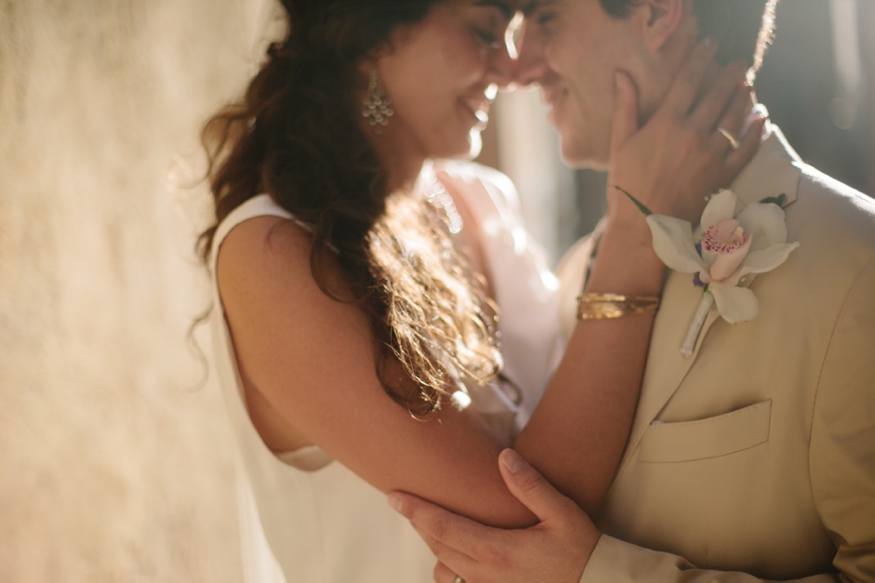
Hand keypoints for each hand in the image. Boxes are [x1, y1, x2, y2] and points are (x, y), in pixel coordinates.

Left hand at [389, 449, 598, 582]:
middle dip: (419, 522)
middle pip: (437, 545)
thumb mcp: (561, 513)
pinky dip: (448, 568)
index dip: (415, 511)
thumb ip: (531, 485)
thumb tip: (504, 457)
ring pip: (444, 568)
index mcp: (496, 550)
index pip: (443, 527)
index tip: (394, 497)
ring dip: (433, 545)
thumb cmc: (581, 550)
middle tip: (404, 501)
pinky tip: (451, 554)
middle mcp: (485, 574)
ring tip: (428, 523)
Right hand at [608, 37, 765, 226]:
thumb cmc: (625, 186)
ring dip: (743, 98)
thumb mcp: (619, 144)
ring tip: (747, 85)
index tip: (708, 46)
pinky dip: (756, 133)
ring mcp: (710, 156)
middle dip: (729, 74)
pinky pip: (745, 150)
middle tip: (737, 63)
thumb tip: (622, 75)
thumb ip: (625, 107)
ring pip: (734, 118)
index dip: (700, 59)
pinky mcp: (721, 176)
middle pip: (718, 94)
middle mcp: (692, 135)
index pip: (688, 81)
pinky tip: (761, 119)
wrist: (643, 228)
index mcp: (666, 124)